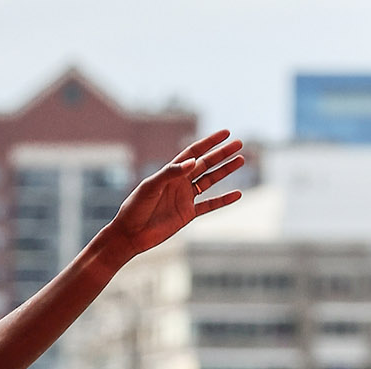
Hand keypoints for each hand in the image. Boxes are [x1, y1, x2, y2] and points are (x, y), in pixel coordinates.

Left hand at [108, 129, 244, 256]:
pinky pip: (210, 205)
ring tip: (241, 160)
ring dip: (225, 171)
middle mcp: (179, 183)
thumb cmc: (135, 208)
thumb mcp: (150, 187)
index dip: (209, 142)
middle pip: (205, 164)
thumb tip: (194, 161)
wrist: (130, 234)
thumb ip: (170, 173)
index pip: (193, 153)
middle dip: (222, 153)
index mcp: (170, 173)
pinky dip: (223, 200)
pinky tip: (238, 194)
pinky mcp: (188, 214)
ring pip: (210, 181)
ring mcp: (185, 198)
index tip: (226, 133)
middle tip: (240, 143)